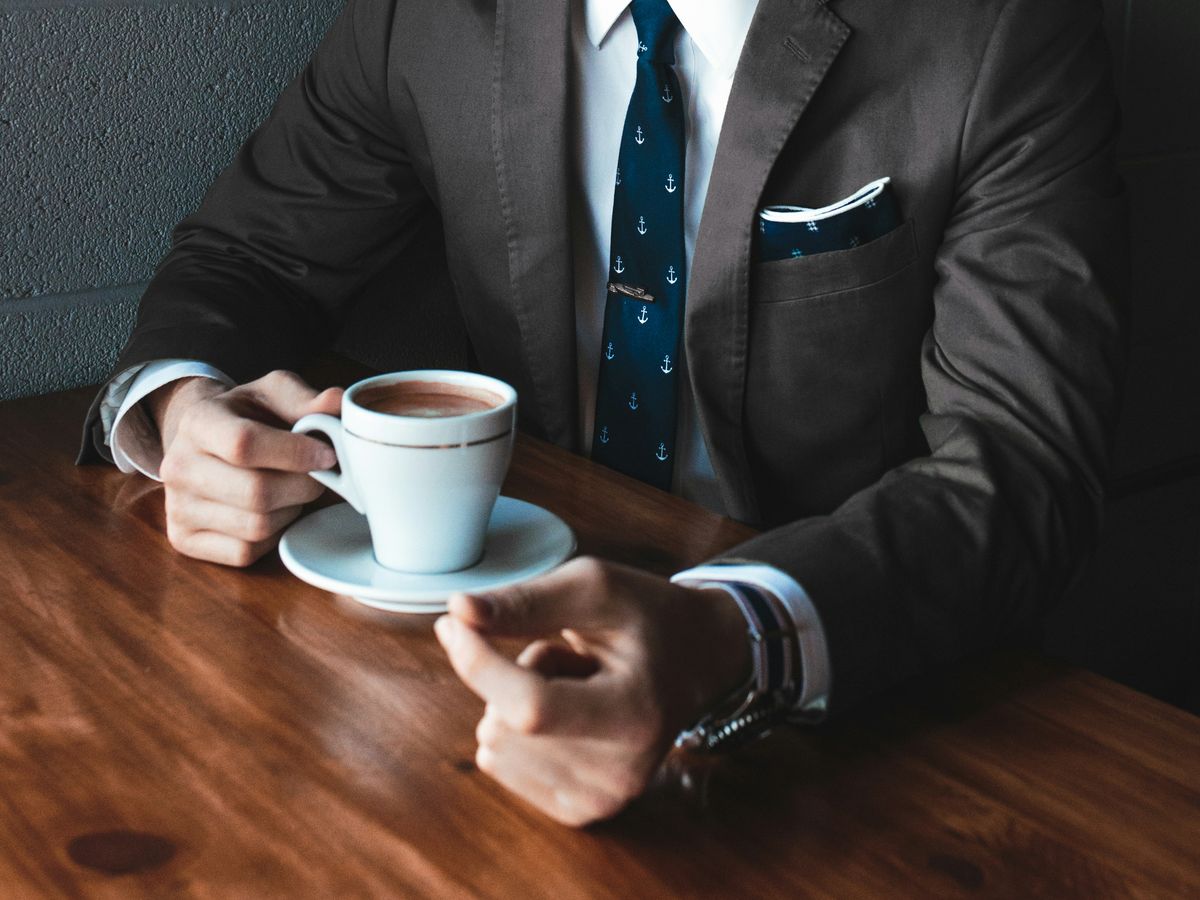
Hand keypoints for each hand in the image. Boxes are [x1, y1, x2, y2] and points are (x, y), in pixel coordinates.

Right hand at [150, 370, 341, 566]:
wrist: (205, 441)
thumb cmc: (248, 417)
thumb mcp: (273, 394)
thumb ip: (306, 399)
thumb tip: (338, 403)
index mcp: (198, 421)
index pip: (245, 443)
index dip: (296, 453)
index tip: (327, 455)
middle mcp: (177, 466)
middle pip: (256, 492)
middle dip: (302, 486)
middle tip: (318, 475)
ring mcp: (177, 507)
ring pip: (256, 526)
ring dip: (290, 510)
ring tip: (291, 489)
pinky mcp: (184, 540)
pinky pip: (245, 551)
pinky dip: (271, 536)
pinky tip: (273, 512)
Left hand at [435, 557, 750, 826]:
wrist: (700, 659)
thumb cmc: (648, 617)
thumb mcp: (596, 588)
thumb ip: (527, 601)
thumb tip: (458, 612)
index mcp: (636, 715)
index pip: (531, 707)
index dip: (479, 664)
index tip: (453, 624)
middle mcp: (622, 773)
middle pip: (503, 725)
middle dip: (517, 675)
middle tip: (573, 659)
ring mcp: (602, 800)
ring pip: (494, 744)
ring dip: (518, 702)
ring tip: (576, 684)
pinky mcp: (581, 811)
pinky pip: (499, 765)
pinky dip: (518, 732)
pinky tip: (569, 713)